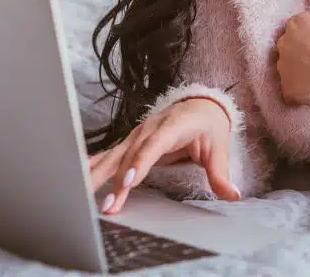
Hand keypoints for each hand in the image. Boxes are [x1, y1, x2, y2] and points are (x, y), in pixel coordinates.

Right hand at [87, 97, 238, 213]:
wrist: (200, 105)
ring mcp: (136, 134)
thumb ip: (220, 172)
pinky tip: (77, 178)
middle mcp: (149, 128)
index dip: (139, 163)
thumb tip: (232, 194)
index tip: (128, 182)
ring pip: (114, 155)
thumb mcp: (218, 147)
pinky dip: (93, 167)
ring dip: (98, 177)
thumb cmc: (208, 126)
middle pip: (128, 154)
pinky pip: (109, 155)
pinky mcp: (130, 142)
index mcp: (172, 126)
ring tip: (83, 196)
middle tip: (107, 205)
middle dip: (115, 180)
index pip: (153, 146)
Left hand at [275, 0, 309, 105]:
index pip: (302, 24)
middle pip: (291, 42)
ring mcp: (281, 63)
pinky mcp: (284, 84)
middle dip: (303, 48)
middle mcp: (285, 40)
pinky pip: (289, 84)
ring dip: (299, 67)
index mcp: (299, 22)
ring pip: (288, 63)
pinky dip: (298, 86)